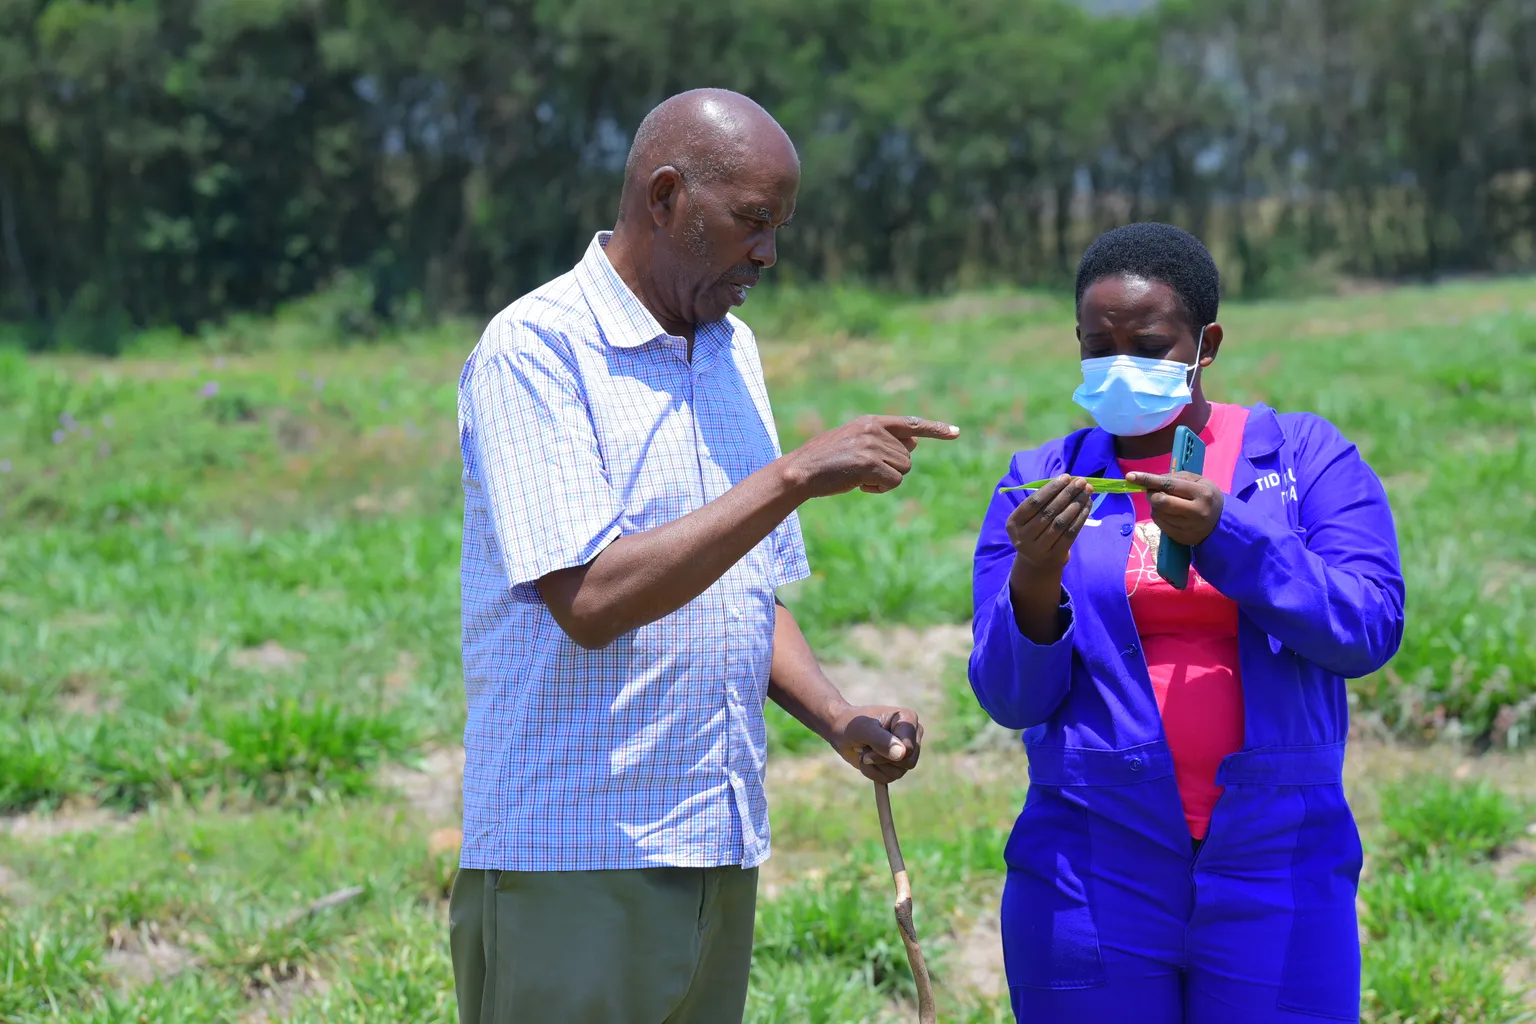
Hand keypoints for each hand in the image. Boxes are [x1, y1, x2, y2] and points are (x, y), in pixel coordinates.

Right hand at [783, 415, 959, 496]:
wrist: (800, 471)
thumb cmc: (826, 462)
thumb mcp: (856, 443)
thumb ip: (883, 442)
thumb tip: (914, 443)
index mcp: (871, 422)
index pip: (910, 423)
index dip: (935, 429)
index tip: (956, 433)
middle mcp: (874, 430)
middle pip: (907, 457)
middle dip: (891, 469)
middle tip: (863, 472)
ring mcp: (872, 445)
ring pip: (903, 470)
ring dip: (884, 480)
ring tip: (858, 477)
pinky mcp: (869, 463)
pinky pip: (893, 482)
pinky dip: (880, 489)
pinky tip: (858, 485)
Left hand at [826, 703, 922, 783]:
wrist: (840, 730)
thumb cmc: (850, 723)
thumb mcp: (862, 728)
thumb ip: (881, 740)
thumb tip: (902, 753)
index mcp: (908, 718)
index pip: (909, 747)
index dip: (887, 753)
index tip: (867, 744)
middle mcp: (912, 734)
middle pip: (908, 762)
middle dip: (881, 760)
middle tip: (864, 750)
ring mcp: (905, 750)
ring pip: (899, 772)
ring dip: (875, 766)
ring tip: (864, 752)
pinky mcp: (897, 763)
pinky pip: (890, 778)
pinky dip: (873, 773)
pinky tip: (865, 760)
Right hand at [1005, 474, 1093, 577]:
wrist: (1037, 563)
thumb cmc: (1034, 531)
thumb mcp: (1029, 518)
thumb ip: (1043, 501)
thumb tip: (1067, 481)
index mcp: (1014, 523)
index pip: (1034, 502)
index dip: (1051, 489)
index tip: (1067, 477)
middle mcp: (1023, 537)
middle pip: (1049, 511)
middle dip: (1067, 494)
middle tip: (1081, 482)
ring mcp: (1038, 548)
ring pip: (1060, 522)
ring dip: (1076, 504)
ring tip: (1087, 492)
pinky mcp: (1054, 556)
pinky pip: (1070, 533)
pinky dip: (1080, 518)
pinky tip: (1087, 506)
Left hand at [1125, 471, 1224, 544]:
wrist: (1220, 523)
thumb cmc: (1207, 497)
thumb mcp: (1199, 481)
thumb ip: (1176, 478)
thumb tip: (1153, 481)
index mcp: (1202, 493)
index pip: (1169, 485)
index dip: (1148, 479)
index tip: (1130, 476)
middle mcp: (1195, 511)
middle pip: (1160, 501)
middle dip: (1151, 493)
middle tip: (1154, 491)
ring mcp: (1187, 527)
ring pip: (1157, 512)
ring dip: (1155, 505)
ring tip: (1166, 502)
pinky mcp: (1180, 537)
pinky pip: (1159, 523)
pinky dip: (1159, 515)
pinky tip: (1168, 513)